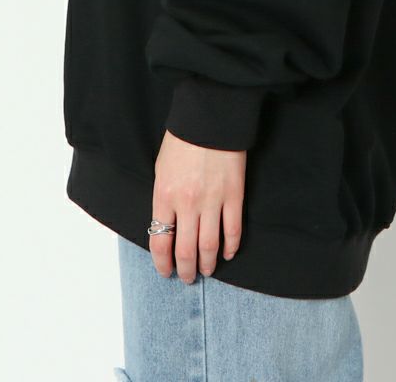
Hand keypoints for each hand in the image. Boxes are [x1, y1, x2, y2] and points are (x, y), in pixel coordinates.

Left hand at [150, 128, 245, 283]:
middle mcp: (187, 203)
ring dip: (207, 264)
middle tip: (187, 277)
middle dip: (185, 269)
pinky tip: (228, 253)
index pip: (160, 241)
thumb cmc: (182, 140)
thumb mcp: (161, 169)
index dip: (162, 263)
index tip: (166, 271)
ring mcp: (213, 200)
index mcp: (164, 195)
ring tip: (206, 270)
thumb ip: (164, 199)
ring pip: (210, 246)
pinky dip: (231, 247)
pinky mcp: (234, 195)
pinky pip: (233, 230)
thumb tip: (168, 225)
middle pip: (186, 250)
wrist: (209, 117)